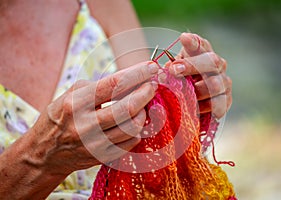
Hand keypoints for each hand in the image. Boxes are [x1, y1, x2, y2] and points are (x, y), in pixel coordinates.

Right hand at [26, 61, 158, 175]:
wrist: (45, 152)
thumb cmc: (60, 116)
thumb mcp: (71, 94)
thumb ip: (99, 86)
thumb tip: (132, 80)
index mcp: (75, 104)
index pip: (114, 85)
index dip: (137, 74)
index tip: (151, 67)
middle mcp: (85, 125)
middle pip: (128, 108)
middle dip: (146, 93)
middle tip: (152, 85)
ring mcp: (95, 144)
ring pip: (133, 127)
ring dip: (143, 113)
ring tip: (141, 105)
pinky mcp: (102, 157)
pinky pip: (130, 142)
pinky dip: (137, 129)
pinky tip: (133, 121)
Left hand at [168, 33, 231, 118]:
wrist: (193, 102)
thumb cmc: (181, 81)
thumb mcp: (174, 71)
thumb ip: (171, 68)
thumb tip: (168, 69)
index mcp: (203, 53)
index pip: (201, 43)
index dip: (193, 41)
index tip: (183, 38)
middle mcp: (217, 65)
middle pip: (212, 61)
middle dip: (192, 65)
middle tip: (174, 70)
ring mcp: (224, 82)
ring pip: (216, 85)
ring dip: (197, 91)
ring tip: (184, 95)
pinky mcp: (226, 100)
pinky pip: (218, 104)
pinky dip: (204, 107)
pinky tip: (195, 109)